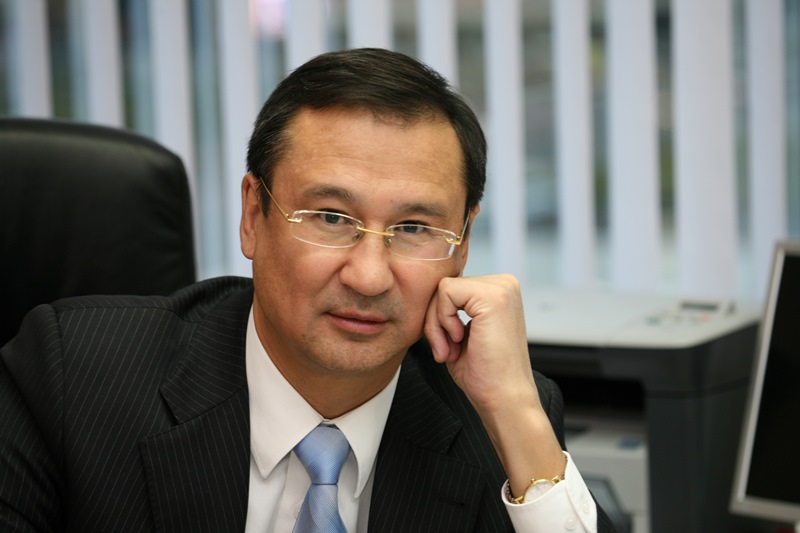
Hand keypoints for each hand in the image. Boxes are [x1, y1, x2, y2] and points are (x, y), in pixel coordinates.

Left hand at [424, 274, 565, 494]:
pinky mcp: (492, 296)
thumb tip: (427, 293)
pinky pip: (445, 292)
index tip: (451, 347)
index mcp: (500, 291)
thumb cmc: (484, 374)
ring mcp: (501, 288)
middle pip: (445, 287)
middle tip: (449, 351)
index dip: (440, 319)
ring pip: (442, 289)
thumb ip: (450, 309)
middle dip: (436, 322)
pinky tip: (458, 341)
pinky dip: (442, 320)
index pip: (451, 289)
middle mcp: (504, 284)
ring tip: (453, 349)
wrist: (504, 399)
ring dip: (437, 324)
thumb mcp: (462, 333)